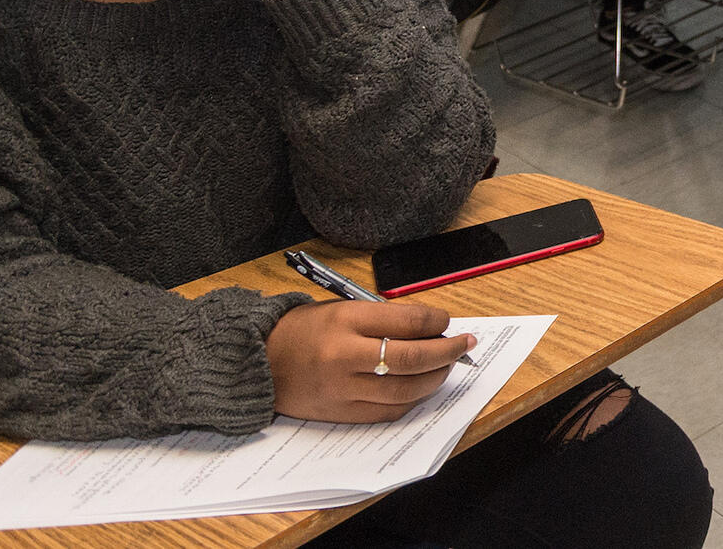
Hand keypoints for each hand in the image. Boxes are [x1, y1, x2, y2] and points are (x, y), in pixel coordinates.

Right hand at [267, 298, 474, 424]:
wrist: (258, 362)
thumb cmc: (304, 331)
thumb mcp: (342, 309)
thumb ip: (385, 319)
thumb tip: (431, 328)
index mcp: (345, 321)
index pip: (408, 321)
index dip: (437, 321)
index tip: (448, 321)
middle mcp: (344, 356)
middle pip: (412, 357)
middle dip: (447, 351)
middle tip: (465, 344)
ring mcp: (342, 389)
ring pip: (406, 389)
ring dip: (436, 377)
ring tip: (447, 366)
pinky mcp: (340, 413)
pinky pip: (389, 411)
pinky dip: (412, 399)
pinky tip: (422, 387)